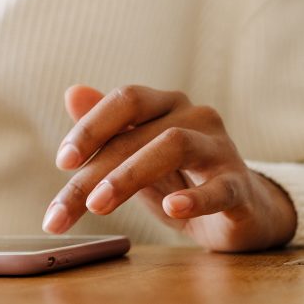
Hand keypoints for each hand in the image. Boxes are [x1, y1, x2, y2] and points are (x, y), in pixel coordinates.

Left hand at [42, 85, 297, 251]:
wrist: (241, 212)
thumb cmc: (179, 179)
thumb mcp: (135, 156)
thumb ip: (105, 129)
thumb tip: (72, 92)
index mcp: (164, 105)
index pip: (124, 100)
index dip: (90, 128)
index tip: (62, 162)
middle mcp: (193, 116)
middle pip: (136, 134)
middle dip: (92, 173)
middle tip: (62, 211)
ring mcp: (220, 148)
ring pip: (174, 146)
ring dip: (128, 176)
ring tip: (98, 205)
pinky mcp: (241, 186)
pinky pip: (219, 188)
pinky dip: (195, 198)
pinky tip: (173, 208)